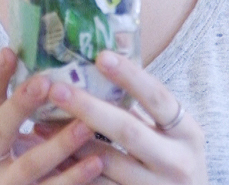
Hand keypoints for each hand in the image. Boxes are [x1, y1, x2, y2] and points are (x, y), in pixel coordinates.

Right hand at [0, 48, 104, 183]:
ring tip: (86, 124)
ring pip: (30, 165)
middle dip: (21, 105)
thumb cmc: (24, 154)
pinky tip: (97, 161)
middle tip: (45, 82)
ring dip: (59, 144)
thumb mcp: (15, 129)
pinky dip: (74, 177)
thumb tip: (57, 48)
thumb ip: (28, 101)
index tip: (9, 51)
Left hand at [47, 51, 208, 184]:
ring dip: (70, 142)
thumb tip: (100, 73)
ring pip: (106, 163)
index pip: (157, 97)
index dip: (130, 76)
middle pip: (127, 130)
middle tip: (56, 89)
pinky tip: (51, 156)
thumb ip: (146, 112)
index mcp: (188, 133)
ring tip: (40, 123)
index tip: (101, 56)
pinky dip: (72, 172)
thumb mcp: (175, 137)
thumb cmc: (176, 163)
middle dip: (88, 107)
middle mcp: (176, 162)